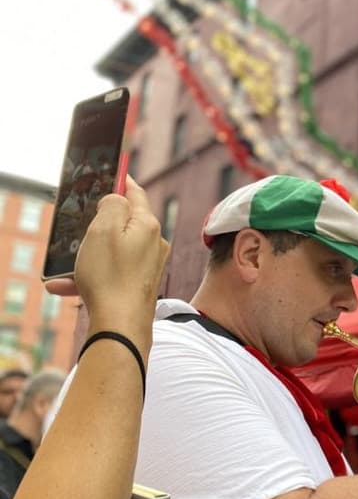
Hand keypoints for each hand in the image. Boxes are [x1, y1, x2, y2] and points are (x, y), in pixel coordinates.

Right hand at [48, 177, 169, 345]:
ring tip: (62, 267)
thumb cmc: (111, 276)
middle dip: (97, 224)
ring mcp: (148, 265)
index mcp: (148, 225)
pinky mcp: (139, 284)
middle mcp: (154, 244)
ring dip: (86, 256)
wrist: (121, 325)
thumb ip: (112, 206)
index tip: (114, 172)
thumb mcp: (104, 229)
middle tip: (79, 225)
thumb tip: (117, 199)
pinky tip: (63, 286)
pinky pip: (110, 273)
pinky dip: (88, 276)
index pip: (136, 194)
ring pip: (112, 251)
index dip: (122, 181)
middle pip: (123, 223)